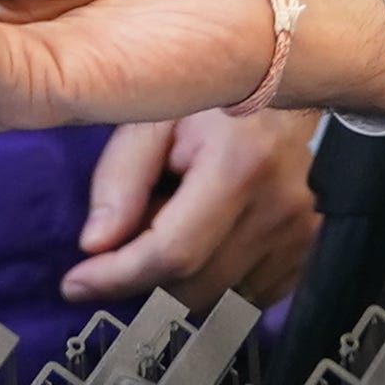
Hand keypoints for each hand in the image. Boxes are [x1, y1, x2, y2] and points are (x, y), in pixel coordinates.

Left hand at [66, 108, 323, 308]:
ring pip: (218, 300)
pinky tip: (206, 239)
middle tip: (129, 235)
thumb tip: (96, 244)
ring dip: (180, 279)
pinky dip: (214, 281)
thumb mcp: (152, 120)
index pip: (173, 253)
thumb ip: (120, 178)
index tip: (75, 284)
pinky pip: (247, 297)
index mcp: (242, 167)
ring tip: (175, 225)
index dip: (117, 277)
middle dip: (145, 277)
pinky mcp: (309, 251)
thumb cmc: (212, 99)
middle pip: (194, 287)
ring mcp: (302, 235)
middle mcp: (281, 209)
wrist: (284, 84)